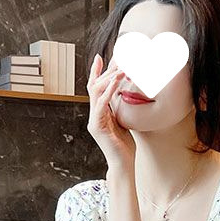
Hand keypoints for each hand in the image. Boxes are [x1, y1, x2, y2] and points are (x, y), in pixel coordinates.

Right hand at [86, 53, 135, 169]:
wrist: (123, 163)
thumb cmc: (125, 146)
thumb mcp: (123, 121)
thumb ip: (119, 109)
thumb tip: (126, 94)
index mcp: (99, 113)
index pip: (95, 88)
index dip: (97, 72)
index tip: (101, 56)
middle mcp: (93, 114)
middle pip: (94, 86)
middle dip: (105, 71)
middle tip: (117, 58)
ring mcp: (93, 120)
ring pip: (95, 92)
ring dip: (108, 78)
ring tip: (121, 67)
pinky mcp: (96, 126)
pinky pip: (101, 104)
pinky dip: (109, 91)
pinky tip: (117, 82)